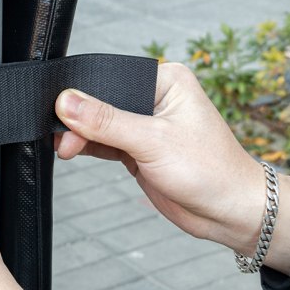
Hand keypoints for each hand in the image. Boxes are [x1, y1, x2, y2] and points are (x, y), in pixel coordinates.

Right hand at [55, 63, 265, 254]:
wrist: (229, 212)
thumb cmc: (210, 171)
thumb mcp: (153, 142)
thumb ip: (107, 122)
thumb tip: (67, 101)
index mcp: (167, 80)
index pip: (112, 77)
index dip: (83, 93)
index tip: (60, 112)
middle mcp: (157, 98)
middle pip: (103, 100)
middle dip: (79, 118)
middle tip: (62, 138)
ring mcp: (148, 125)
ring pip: (101, 123)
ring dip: (81, 135)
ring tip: (65, 147)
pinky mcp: (141, 150)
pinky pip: (106, 142)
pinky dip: (89, 147)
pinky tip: (74, 151)